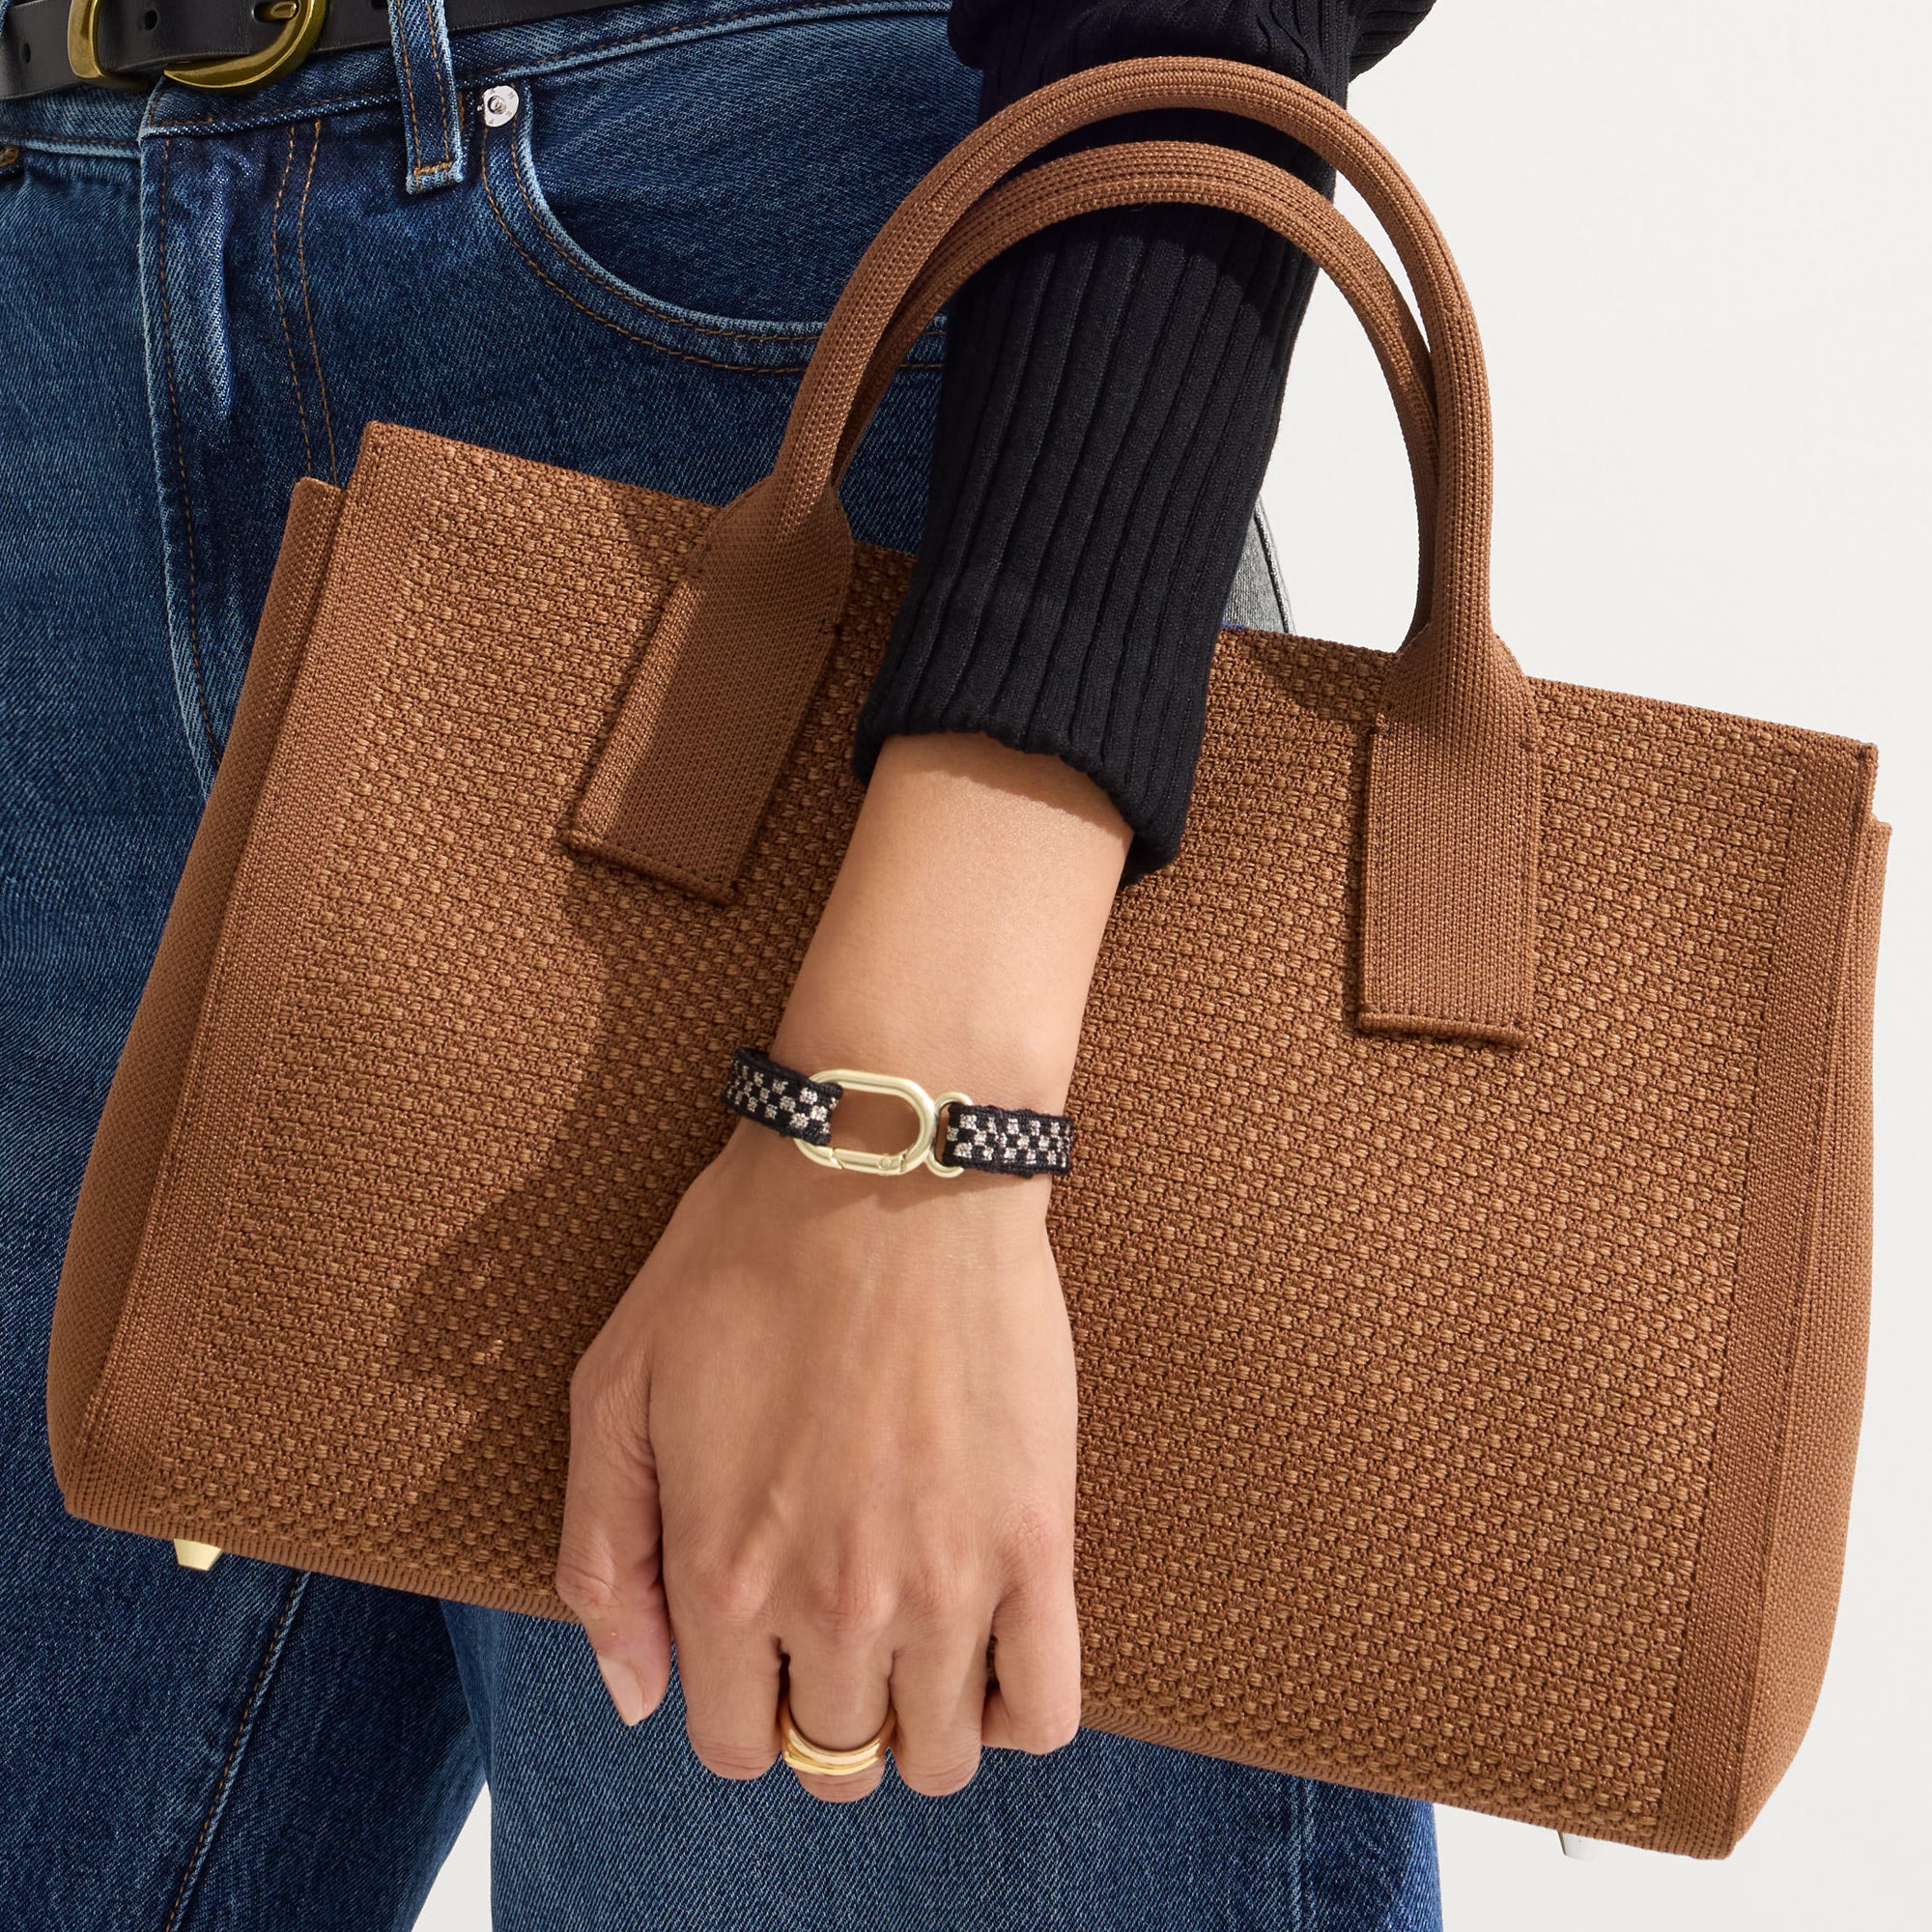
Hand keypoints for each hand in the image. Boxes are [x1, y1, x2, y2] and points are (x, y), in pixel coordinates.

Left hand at [553, 731, 1130, 1798]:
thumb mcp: (616, 1387)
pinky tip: (990, 1643)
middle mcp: (833, 1605)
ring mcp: (944, 1583)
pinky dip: (1016, 1709)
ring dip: (920, 1719)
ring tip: (916, 1636)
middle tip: (840, 1634)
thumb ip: (601, 1558)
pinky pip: (1046, 1708)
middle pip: (838, 1757)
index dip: (743, 1708)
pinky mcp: (1036, 1542)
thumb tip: (637, 1698)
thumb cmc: (746, 1257)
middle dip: (827, 1715)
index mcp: (724, 1575)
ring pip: (939, 1754)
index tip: (764, 1651)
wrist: (892, 1169)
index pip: (735, 1743)